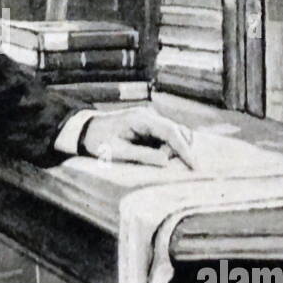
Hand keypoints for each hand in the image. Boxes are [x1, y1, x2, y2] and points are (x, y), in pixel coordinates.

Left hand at [80, 107, 195, 168]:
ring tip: (154, 160)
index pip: (171, 132)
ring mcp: (152, 120)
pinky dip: (167, 149)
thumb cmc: (99, 141)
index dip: (185, 150)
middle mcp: (150, 116)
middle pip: (179, 132)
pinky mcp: (151, 127)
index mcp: (141, 118)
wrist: (86, 131)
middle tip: (160, 164)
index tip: (195, 167)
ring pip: (176, 134)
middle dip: (177, 151)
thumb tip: (167, 161)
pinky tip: (155, 157)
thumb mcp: (117, 152)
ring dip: (173, 150)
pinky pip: (168, 138)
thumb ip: (142, 156)